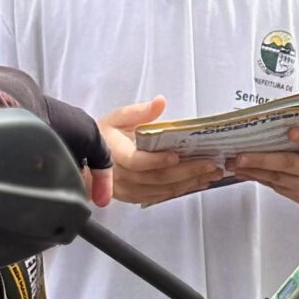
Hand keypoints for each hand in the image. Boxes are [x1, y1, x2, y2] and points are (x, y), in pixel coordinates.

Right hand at [98, 99, 220, 207]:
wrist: (87, 161)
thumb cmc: (104, 136)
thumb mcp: (118, 117)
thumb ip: (140, 112)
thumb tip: (160, 102)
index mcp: (115, 154)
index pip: (137, 162)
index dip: (157, 160)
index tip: (176, 155)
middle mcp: (121, 177)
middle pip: (156, 178)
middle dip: (186, 172)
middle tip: (209, 165)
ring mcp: (128, 190)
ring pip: (161, 190)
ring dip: (188, 183)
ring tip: (210, 174)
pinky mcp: (134, 197)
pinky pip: (159, 196)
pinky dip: (180, 191)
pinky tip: (196, 184)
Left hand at [231, 126, 298, 208]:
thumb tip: (279, 120)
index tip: (291, 131)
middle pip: (290, 165)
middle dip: (262, 160)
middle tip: (240, 156)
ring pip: (279, 179)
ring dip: (254, 171)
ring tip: (234, 164)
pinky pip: (278, 188)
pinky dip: (261, 179)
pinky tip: (246, 172)